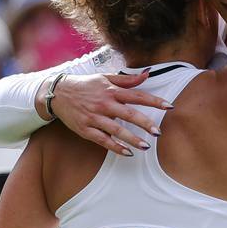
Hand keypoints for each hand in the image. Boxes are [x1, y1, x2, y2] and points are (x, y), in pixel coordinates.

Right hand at [48, 71, 172, 153]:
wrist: (57, 93)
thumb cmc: (85, 85)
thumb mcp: (104, 78)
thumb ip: (127, 79)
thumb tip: (147, 75)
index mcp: (111, 90)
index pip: (137, 95)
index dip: (154, 101)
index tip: (168, 107)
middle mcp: (104, 103)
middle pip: (129, 114)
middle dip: (145, 123)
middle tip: (158, 132)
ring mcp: (94, 117)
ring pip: (116, 130)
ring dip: (132, 139)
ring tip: (146, 146)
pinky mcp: (85, 129)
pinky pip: (103, 140)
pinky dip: (115, 147)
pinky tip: (127, 152)